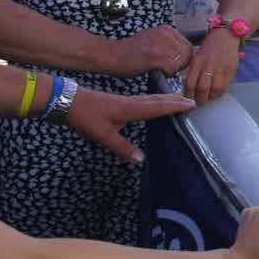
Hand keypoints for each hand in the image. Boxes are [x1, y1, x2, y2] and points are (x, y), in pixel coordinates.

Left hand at [65, 88, 193, 164]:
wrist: (67, 102)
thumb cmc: (85, 117)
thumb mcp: (103, 136)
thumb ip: (122, 148)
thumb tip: (141, 161)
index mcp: (131, 109)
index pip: (158, 107)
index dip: (175, 106)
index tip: (191, 103)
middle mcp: (131, 102)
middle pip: (158, 99)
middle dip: (175, 100)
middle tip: (191, 99)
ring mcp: (125, 100)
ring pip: (151, 98)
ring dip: (165, 98)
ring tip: (177, 99)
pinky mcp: (118, 101)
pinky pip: (143, 99)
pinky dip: (154, 100)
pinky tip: (151, 103)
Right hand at [108, 26, 193, 76]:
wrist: (110, 54)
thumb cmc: (131, 52)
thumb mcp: (153, 40)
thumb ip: (170, 44)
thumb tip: (187, 54)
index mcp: (167, 29)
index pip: (188, 46)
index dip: (182, 58)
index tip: (171, 63)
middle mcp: (166, 33)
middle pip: (188, 54)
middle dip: (180, 64)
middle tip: (166, 68)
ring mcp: (161, 44)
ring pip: (182, 62)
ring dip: (174, 69)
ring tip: (160, 68)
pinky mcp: (156, 56)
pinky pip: (173, 69)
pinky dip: (167, 73)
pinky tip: (156, 70)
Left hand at [185, 28, 240, 103]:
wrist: (226, 36)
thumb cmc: (209, 47)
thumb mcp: (196, 57)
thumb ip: (193, 71)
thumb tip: (189, 87)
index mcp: (197, 62)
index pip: (190, 83)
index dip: (188, 95)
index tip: (188, 100)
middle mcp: (208, 65)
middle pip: (202, 88)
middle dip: (200, 99)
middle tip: (199, 103)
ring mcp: (220, 68)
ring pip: (215, 89)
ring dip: (211, 97)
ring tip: (208, 98)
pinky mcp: (231, 70)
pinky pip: (225, 86)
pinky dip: (220, 93)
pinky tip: (216, 93)